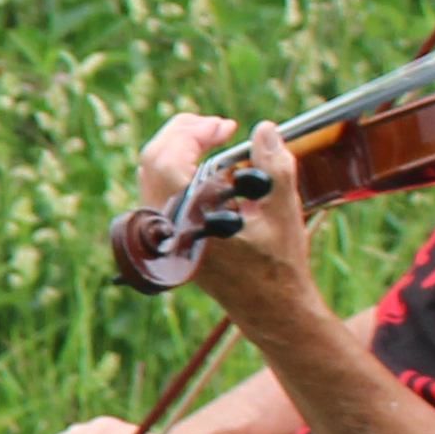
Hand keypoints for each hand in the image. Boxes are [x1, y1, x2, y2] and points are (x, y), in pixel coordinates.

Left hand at [135, 106, 312, 317]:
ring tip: (214, 139)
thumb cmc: (278, 262)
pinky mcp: (169, 234)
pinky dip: (176, 167)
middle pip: (152, 160)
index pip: (167, 160)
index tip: (227, 127)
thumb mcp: (283, 211)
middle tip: (218, 127)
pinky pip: (157, 190)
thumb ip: (274, 165)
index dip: (193, 133)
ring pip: (151, 174)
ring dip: (178, 148)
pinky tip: (206, 164)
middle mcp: (168, 226)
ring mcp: (164, 232)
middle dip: (183, 133)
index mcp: (190, 220)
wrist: (269, 306)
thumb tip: (263, 129)